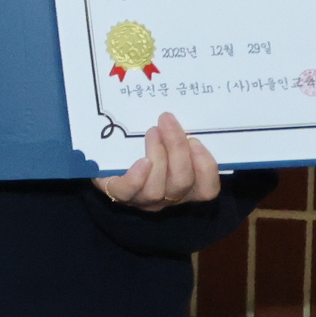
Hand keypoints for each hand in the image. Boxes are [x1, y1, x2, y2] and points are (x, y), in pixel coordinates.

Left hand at [93, 111, 221, 211]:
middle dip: (178, 149)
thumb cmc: (143, 147)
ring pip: (157, 188)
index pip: (207, 189)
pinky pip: (129, 191)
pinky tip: (142, 161)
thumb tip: (181, 117)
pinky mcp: (120, 194)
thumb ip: (178, 136)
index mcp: (186, 186)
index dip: (206, 169)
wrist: (108, 160)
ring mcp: (144, 198)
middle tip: (168, 121)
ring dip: (158, 156)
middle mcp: (169, 197)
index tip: (196, 141)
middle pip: (182, 182)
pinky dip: (137, 177)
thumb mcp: (167, 141)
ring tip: (152, 131)